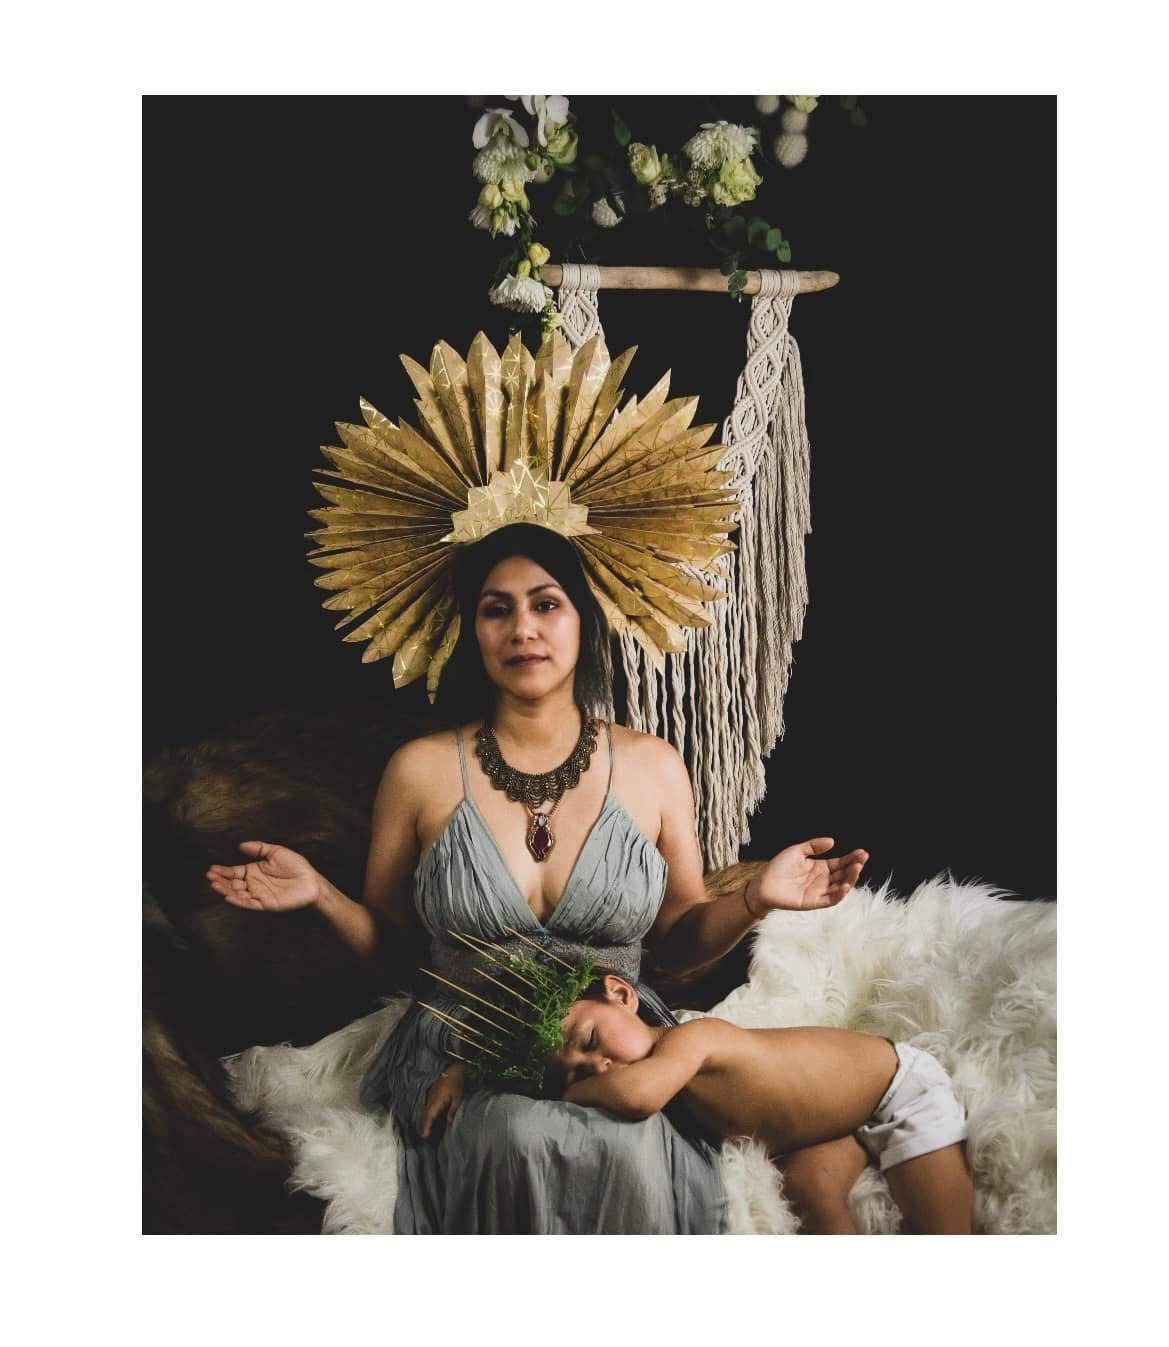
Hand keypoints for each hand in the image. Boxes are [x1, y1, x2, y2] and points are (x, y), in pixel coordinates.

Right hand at [206, 840, 321, 912]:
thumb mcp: (276, 852)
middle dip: (220, 881)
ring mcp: (259, 894)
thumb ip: (258, 848)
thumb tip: (240, 845)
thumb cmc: (296, 866)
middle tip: (210, 877)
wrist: (311, 881)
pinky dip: (238, 901)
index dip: (223, 871)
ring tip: (215, 885)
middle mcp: (254, 883)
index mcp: (254, 871)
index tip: (211, 869)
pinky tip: (229, 897)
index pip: (234, 872)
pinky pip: (249, 904)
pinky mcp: (265, 904)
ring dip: (226, 890)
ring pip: (238, 894)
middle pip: (233, 883)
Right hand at [419, 1064, 463, 1139]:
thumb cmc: (456, 1084)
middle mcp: (431, 1100)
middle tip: (423, 1137)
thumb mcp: (457, 1098)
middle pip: (425, 1115)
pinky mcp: (432, 1096)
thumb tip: (449, 1122)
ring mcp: (430, 1097)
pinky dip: (426, 1115)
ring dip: (424, 1121)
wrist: (452, 1071)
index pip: (429, 1116)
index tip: (425, 1135)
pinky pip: (426, 1107)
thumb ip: (452, 1110)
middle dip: (423, 1126)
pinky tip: (428, 1119)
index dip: (427, 1126)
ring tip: (424, 1131)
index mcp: (437, 1102)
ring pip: (425, 1112)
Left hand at [747, 837, 868, 914]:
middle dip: (855, 866)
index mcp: (821, 867)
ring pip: (840, 887)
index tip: (862, 852)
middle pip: (844, 874)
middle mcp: (823, 880)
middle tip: (863, 858)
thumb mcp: (797, 851)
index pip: (841, 863)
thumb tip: (833, 841)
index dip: (852, 858)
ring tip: (856, 868)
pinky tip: (845, 885)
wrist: (763, 883)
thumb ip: (814, 846)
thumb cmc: (779, 867)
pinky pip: (830, 900)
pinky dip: (839, 894)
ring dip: (850, 879)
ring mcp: (819, 891)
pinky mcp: (813, 902)